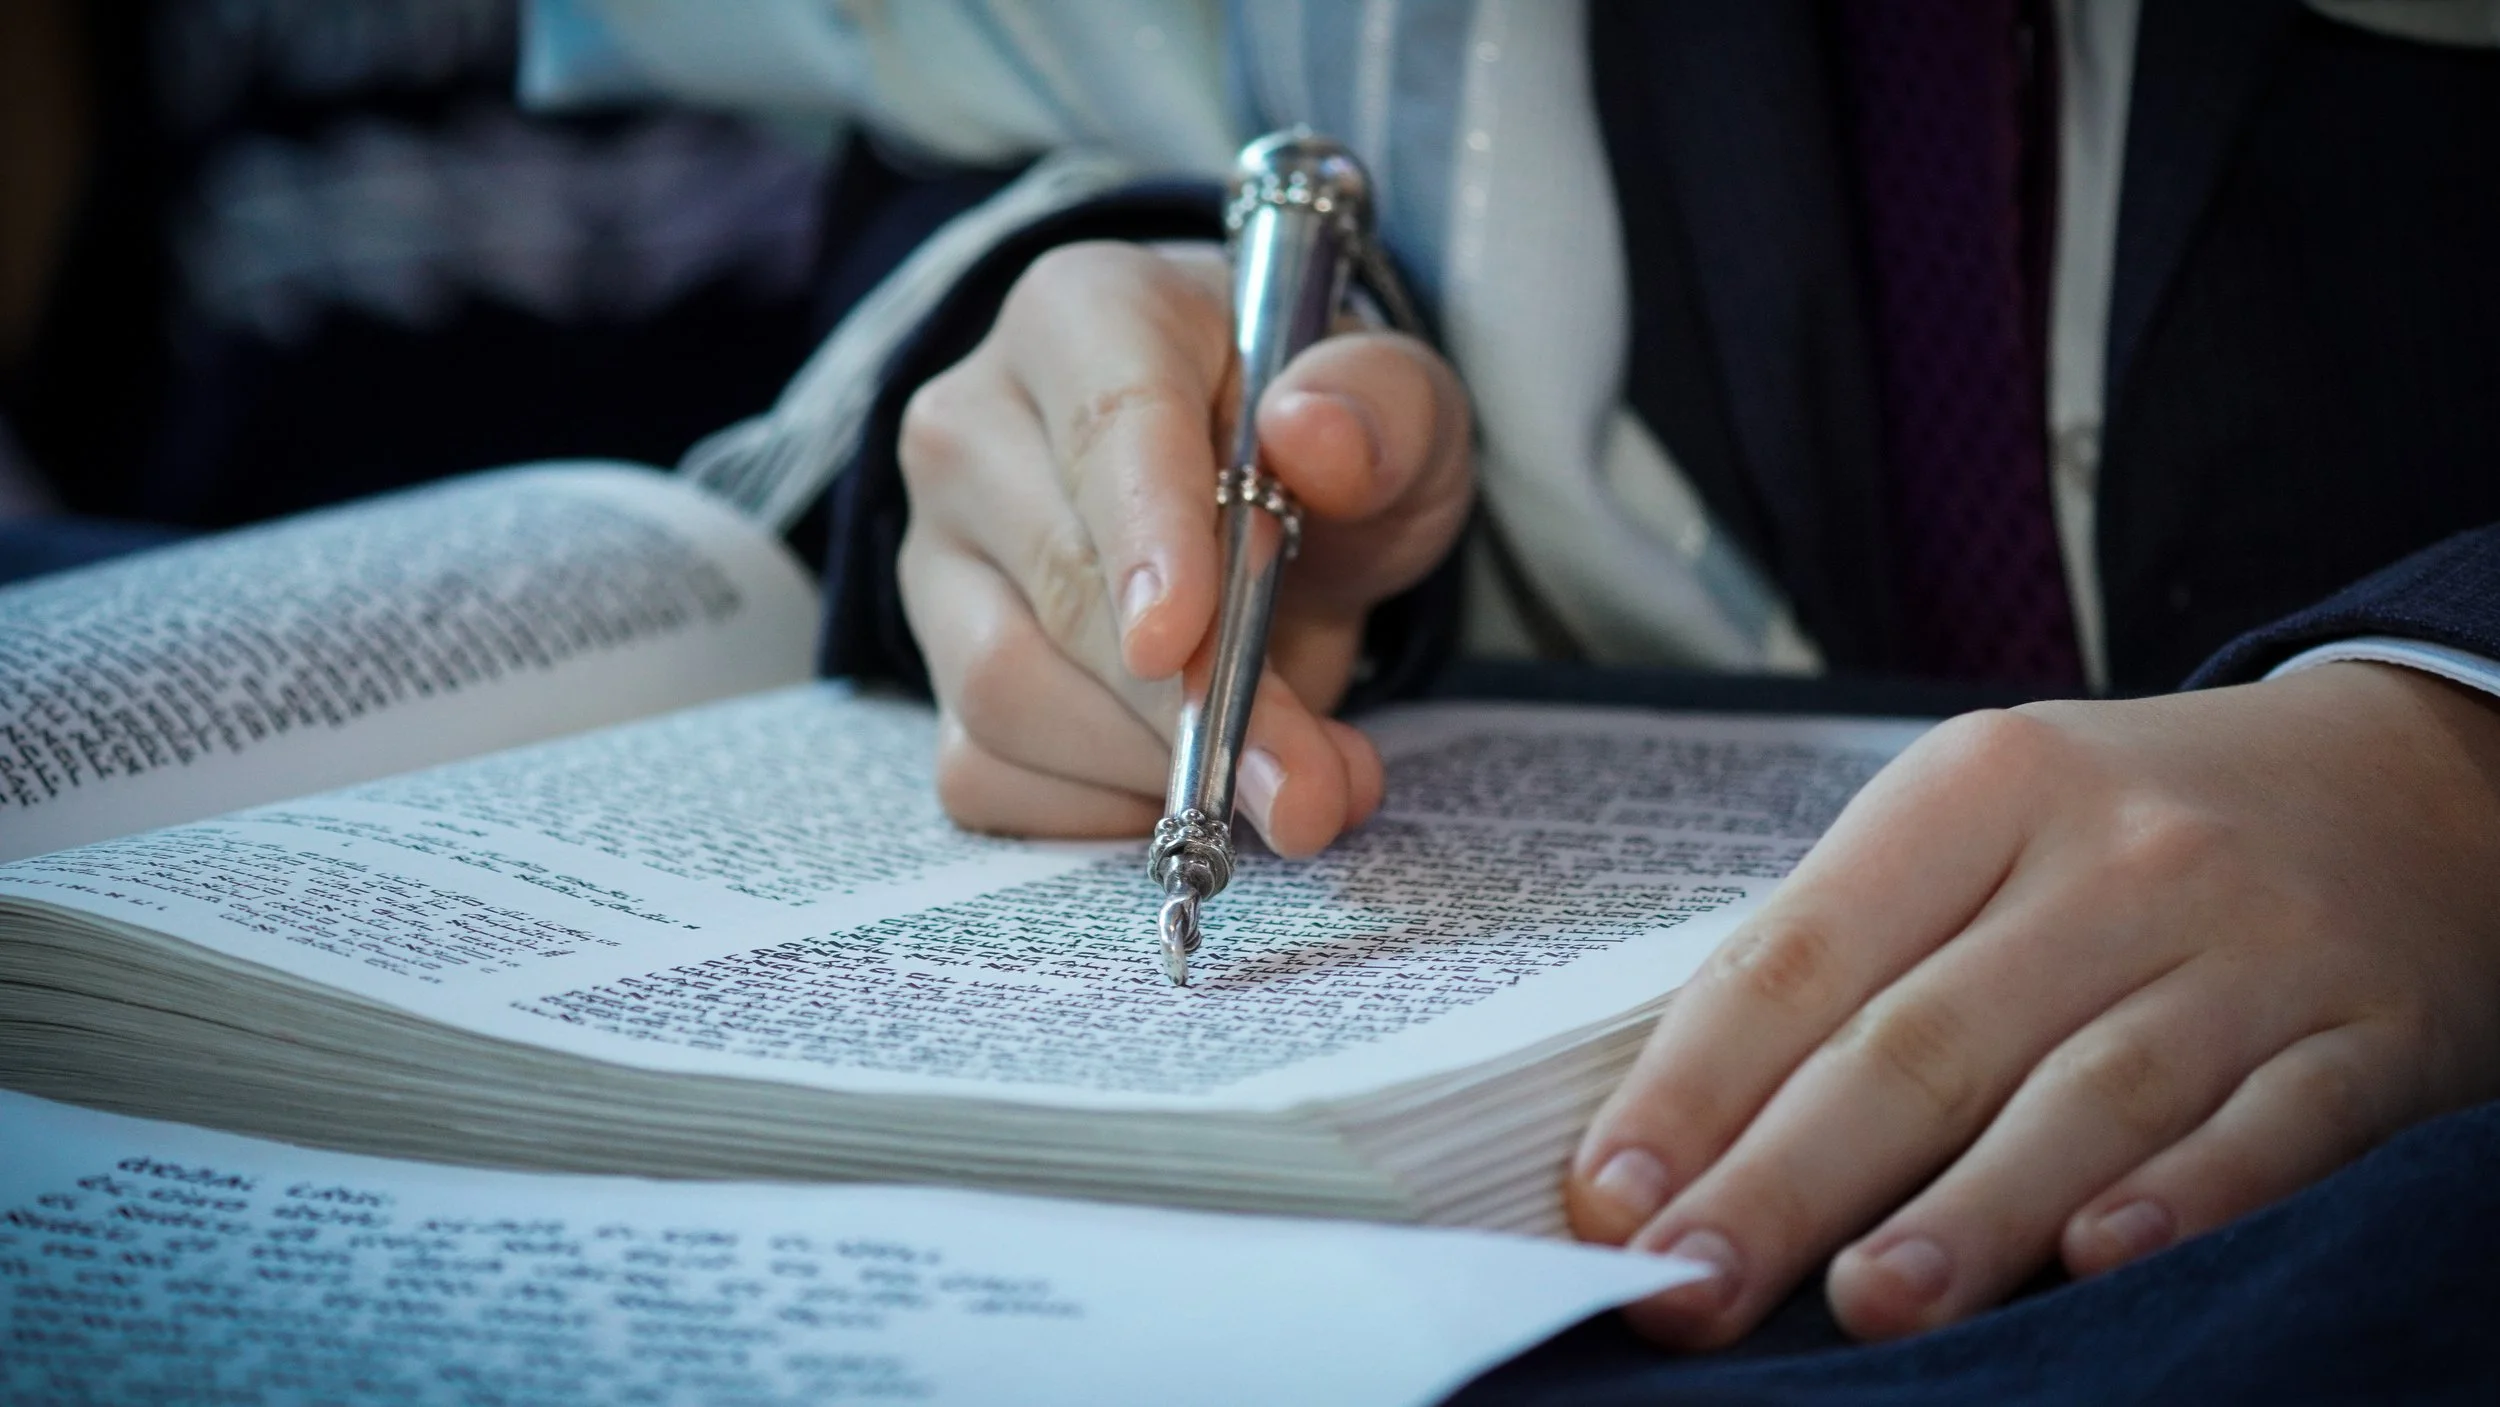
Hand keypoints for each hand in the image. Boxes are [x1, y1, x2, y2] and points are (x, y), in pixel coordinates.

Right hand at [896, 241, 1472, 853]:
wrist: (1266, 487)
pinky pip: (989, 774)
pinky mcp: (937, 669)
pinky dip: (1102, 809)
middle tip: (1309, 782)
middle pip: (1058, 587)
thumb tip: (1316, 437)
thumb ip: (1385, 408)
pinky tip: (1190, 783)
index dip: (1147, 540)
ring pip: (1008, 694)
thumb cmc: (1317, 433)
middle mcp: (977, 427)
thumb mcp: (1399, 403)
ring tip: (1290, 778)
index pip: (1107, 428)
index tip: (1181, 642)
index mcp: (1085, 314)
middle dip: (1189, 706)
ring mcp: (941, 555)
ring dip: (1156, 769)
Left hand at [1564, 662, 2499, 1345]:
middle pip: (1920, 1038)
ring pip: (2086, 1094)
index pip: (1802, 951)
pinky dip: (2185, 1200)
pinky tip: (2100, 1261)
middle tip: (1686, 1286)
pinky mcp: (2370, 1032)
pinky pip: (2268, 1129)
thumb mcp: (1982, 825)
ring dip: (1969, 1211)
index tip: (1612, 1197)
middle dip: (1788, 1177)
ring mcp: (2250, 946)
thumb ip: (1849, 950)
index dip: (1696, 1083)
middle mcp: (2113, 856)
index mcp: (1978, 787)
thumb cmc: (2132, 831)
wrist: (2411, 781)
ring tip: (1865, 1305)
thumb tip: (1684, 1123)